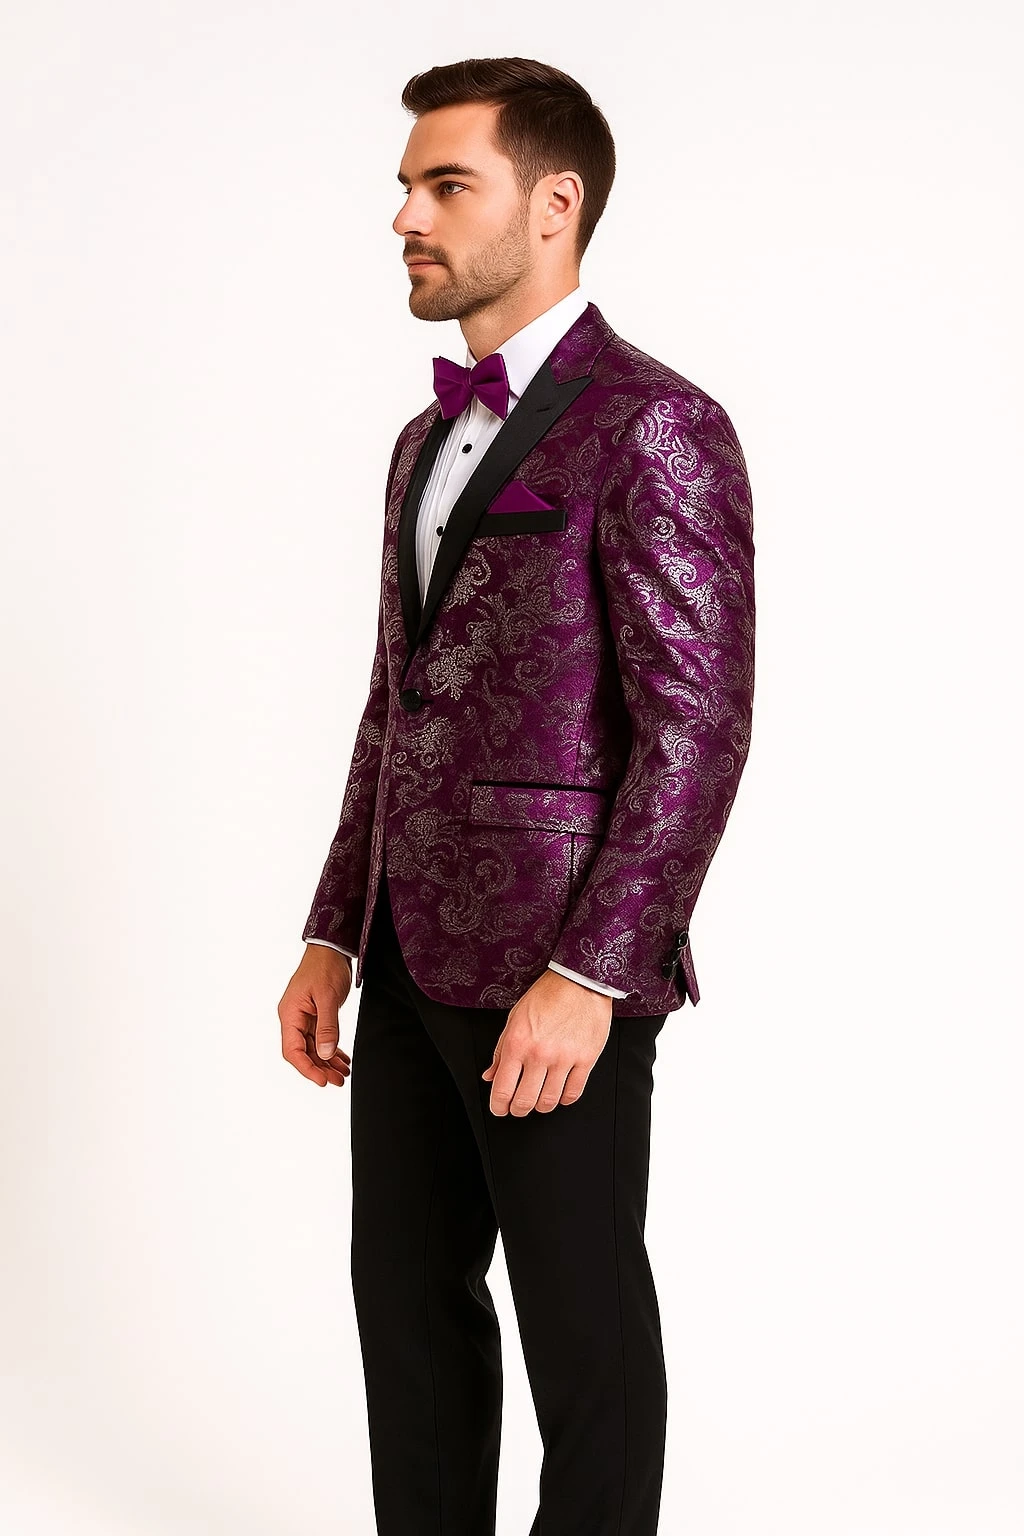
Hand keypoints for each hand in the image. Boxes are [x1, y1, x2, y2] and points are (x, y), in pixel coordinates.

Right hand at [278, 945, 353, 1086]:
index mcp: (290, 1014)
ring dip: (327, 1061)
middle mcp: (293, 1018)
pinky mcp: (315, 1015)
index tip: (322, 1080)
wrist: (331, 948)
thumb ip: (327, 1026)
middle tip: (338, 1080)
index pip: (293, 1050)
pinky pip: (320, 1038)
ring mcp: (304, 1017)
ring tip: (343, 1074)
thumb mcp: (328, 997)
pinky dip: (331, 1050)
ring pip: (313, 1047)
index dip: (307, 1068)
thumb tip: (325, 1053)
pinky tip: (342, 1059)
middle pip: (303, 1052)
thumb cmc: (325, 967)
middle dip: (320, 1068)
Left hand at [481, 969, 612, 1115]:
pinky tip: (560, 1092)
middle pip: (525, 1101)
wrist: (579, 980)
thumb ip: (501, 1050)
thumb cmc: (547, 996)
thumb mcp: (515, 1018)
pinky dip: (564, 1099)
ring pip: (549, 1101)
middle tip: (518, 1107)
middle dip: (518, 1110)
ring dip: (541, 1106)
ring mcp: (564, 1058)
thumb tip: (490, 1075)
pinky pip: (573, 1093)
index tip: (500, 1108)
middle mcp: (539, 1054)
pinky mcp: (586, 1059)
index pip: (502, 1089)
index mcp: (517, 1043)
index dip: (498, 1106)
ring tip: (539, 1098)